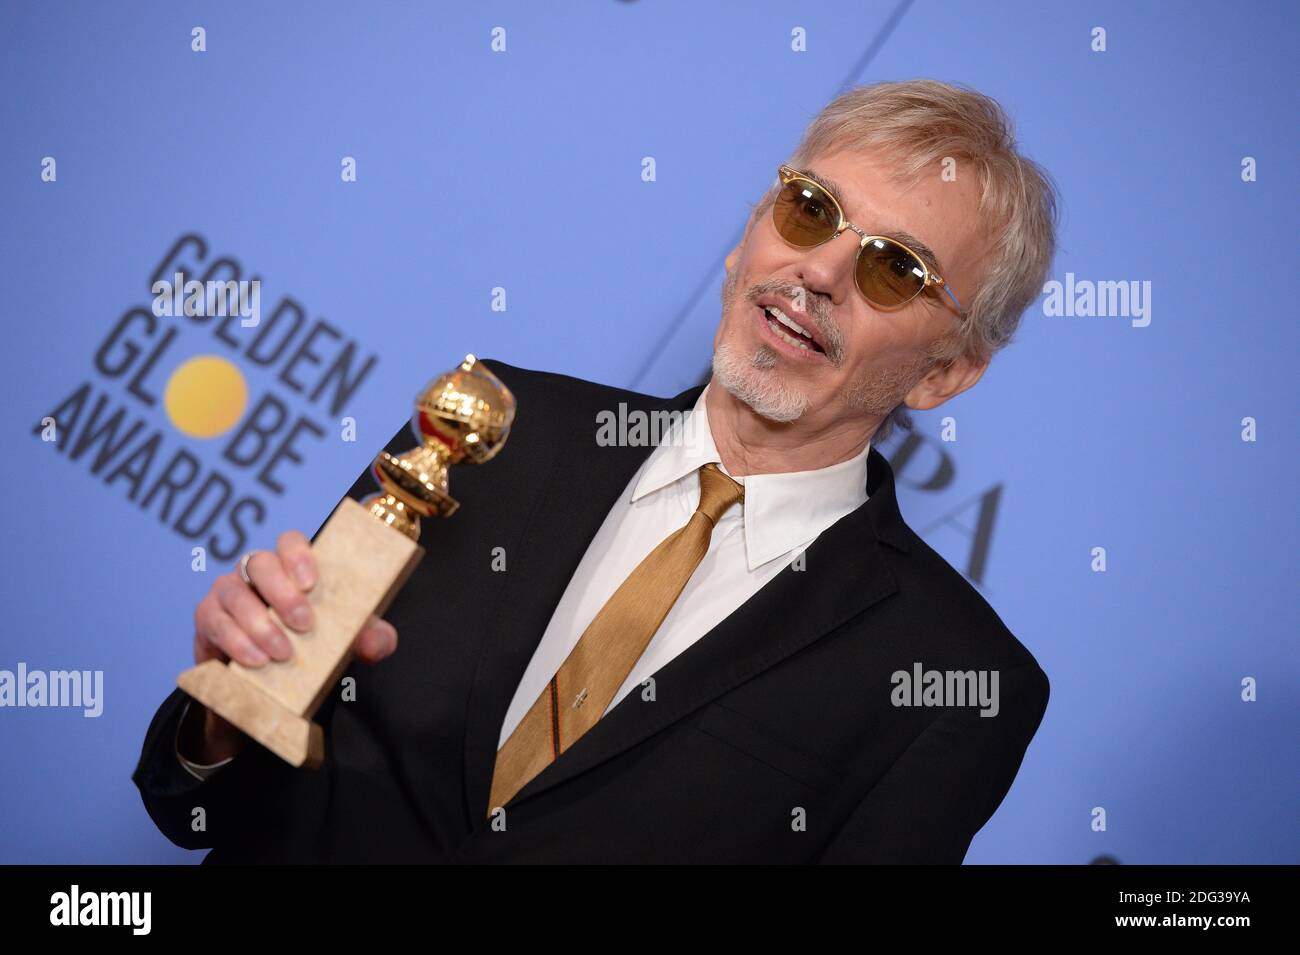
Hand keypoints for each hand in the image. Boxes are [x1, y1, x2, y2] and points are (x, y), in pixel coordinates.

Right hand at [185, 530, 399, 762]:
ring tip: (281, 652)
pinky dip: (236, 641)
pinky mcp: (209, 618)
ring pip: (234, 592)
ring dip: (259, 623)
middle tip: (304, 624)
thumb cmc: (311, 645)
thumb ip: (371, 638)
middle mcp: (257, 573)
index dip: (298, 555)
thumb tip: (375, 642)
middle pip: (259, 563)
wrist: (270, 684)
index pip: (290, 542)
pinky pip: (215, 622)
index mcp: (291, 568)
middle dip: (281, 593)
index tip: (311, 583)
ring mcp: (229, 592)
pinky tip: (255, 660)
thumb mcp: (347, 642)